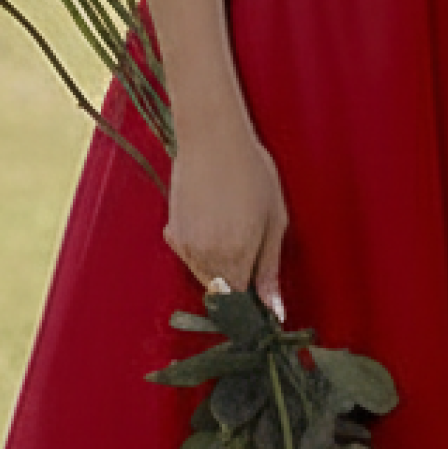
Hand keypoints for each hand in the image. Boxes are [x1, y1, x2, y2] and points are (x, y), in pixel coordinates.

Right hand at [165, 116, 288, 321]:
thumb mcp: (274, 221)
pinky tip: (213, 220)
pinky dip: (201, 250)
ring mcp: (185, 246)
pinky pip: (189, 257)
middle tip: (251, 250)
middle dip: (236, 282)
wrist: (213, 138)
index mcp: (236, 256)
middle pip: (221, 293)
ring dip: (219, 266)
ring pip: (204, 276)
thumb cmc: (252, 172)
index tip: (260, 290)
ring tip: (233, 227)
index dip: (251, 300)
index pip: (240, 303)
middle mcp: (205, 257)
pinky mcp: (172, 232)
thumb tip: (274, 310)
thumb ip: (270, 269)